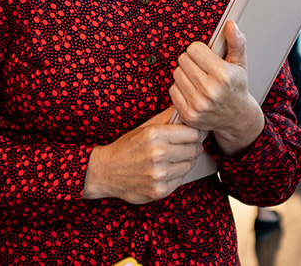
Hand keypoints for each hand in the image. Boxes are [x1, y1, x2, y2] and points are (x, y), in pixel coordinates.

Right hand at [82, 108, 202, 203]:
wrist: (107, 172)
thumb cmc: (127, 148)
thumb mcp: (144, 128)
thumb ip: (167, 118)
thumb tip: (186, 111)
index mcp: (155, 134)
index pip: (193, 133)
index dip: (193, 134)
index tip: (189, 136)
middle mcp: (158, 154)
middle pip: (194, 149)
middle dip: (191, 147)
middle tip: (183, 148)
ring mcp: (159, 174)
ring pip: (189, 165)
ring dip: (185, 162)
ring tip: (172, 159)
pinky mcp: (159, 190)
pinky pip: (181, 180)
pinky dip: (176, 176)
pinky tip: (165, 171)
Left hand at [170, 21, 263, 155]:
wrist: (237, 118)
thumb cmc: (237, 87)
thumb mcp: (240, 63)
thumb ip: (236, 42)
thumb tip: (230, 25)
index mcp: (223, 75)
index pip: (194, 49)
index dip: (200, 51)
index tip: (207, 57)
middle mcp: (210, 90)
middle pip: (183, 60)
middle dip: (192, 61)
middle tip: (203, 69)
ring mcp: (198, 104)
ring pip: (177, 73)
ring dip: (185, 74)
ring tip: (198, 79)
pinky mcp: (188, 114)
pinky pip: (173, 90)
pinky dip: (181, 88)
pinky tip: (193, 91)